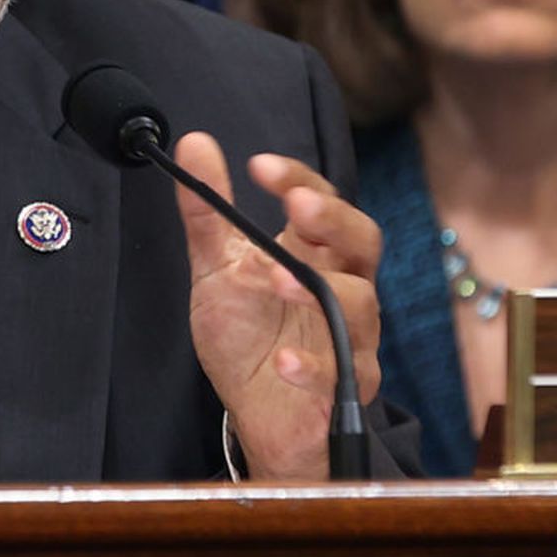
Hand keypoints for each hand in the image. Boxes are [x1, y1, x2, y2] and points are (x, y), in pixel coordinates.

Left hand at [174, 132, 381, 480]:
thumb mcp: (217, 268)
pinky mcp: (346, 388)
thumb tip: (193, 143)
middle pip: (363, 241)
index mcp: (313, 252)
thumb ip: (207, 211)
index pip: (321, 202)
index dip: (299, 180)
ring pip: (363, 304)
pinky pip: (344, 373)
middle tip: (298, 206)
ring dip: (320, 288)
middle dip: (334, 219)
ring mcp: (350, 338)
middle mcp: (342, 287)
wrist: (254, 414)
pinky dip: (315, 367)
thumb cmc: (247, 336)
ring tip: (277, 280)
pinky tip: (285, 360)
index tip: (259, 167)